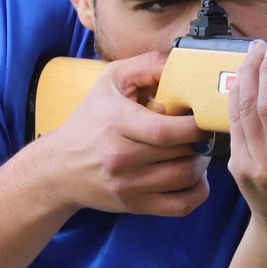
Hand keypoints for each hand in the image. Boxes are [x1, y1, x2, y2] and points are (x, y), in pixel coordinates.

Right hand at [49, 51, 212, 216]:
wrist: (60, 167)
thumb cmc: (91, 120)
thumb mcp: (110, 81)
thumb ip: (146, 65)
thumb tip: (181, 61)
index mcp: (118, 124)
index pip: (167, 131)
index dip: (196, 126)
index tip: (204, 116)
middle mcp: (122, 158)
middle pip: (181, 153)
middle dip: (202, 141)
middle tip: (206, 131)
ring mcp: (129, 186)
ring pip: (185, 178)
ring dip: (202, 163)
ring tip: (199, 150)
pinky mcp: (135, 205)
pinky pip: (181, 206)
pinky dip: (198, 192)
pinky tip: (195, 177)